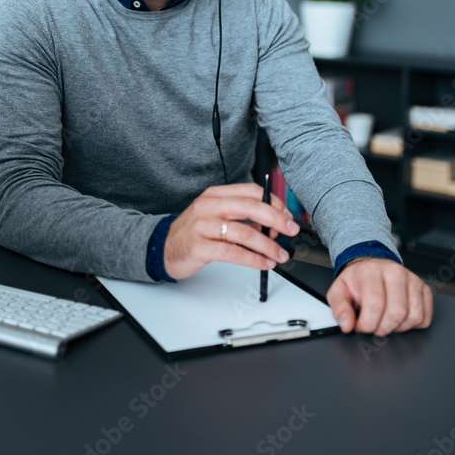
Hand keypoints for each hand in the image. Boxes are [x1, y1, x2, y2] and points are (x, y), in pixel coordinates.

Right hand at [163, 183, 299, 280]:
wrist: (163, 247)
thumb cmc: (194, 232)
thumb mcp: (214, 214)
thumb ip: (239, 214)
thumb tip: (271, 222)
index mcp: (215, 194)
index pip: (250, 191)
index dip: (273, 202)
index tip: (287, 215)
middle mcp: (208, 206)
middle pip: (250, 207)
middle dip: (276, 219)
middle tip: (290, 230)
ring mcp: (202, 226)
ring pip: (244, 232)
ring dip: (267, 245)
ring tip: (279, 255)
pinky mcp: (199, 247)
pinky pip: (233, 253)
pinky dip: (253, 259)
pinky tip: (263, 263)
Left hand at [326, 257, 432, 336]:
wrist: (372, 268)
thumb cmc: (357, 281)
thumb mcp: (339, 291)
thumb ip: (339, 308)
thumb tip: (346, 325)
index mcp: (371, 271)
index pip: (375, 304)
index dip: (367, 324)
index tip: (361, 326)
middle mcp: (395, 272)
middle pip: (397, 312)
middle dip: (382, 328)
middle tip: (373, 326)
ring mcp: (412, 280)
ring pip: (413, 317)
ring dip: (398, 328)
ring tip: (385, 321)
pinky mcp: (424, 290)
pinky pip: (425, 318)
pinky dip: (412, 326)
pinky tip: (399, 319)